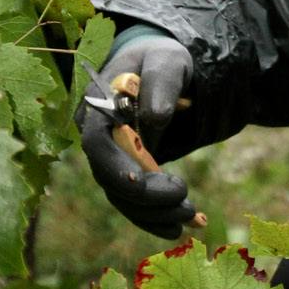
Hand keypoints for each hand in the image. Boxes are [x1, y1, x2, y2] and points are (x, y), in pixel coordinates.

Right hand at [74, 28, 196, 237]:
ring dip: (154, 214)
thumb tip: (155, 117)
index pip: (96, 145)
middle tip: (186, 204)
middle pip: (109, 178)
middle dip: (145, 198)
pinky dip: (153, 217)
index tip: (145, 182)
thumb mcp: (166, 60)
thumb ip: (161, 82)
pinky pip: (133, 201)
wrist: (160, 68)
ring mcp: (109, 157)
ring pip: (121, 197)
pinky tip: (177, 228)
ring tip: (193, 218)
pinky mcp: (125, 170)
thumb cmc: (160, 59)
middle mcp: (95, 137)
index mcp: (96, 107)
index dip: (116, 169)